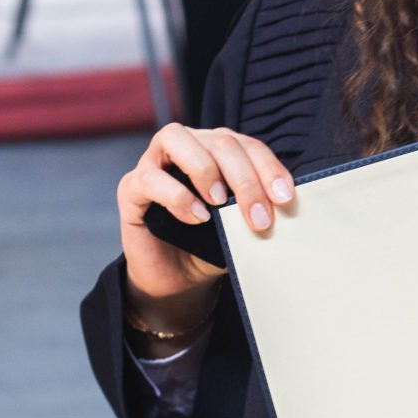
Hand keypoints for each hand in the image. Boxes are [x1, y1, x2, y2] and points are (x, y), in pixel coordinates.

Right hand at [117, 122, 294, 332]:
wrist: (176, 278)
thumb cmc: (211, 245)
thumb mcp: (240, 227)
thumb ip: (255, 211)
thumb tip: (283, 211)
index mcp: (218, 150)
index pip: (248, 145)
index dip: (268, 168)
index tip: (285, 199)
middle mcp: (187, 147)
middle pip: (219, 141)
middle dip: (245, 178)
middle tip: (259, 218)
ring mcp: (155, 162)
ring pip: (176, 138)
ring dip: (204, 169)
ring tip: (220, 202)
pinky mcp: (131, 187)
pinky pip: (150, 177)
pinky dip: (176, 195)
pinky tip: (196, 217)